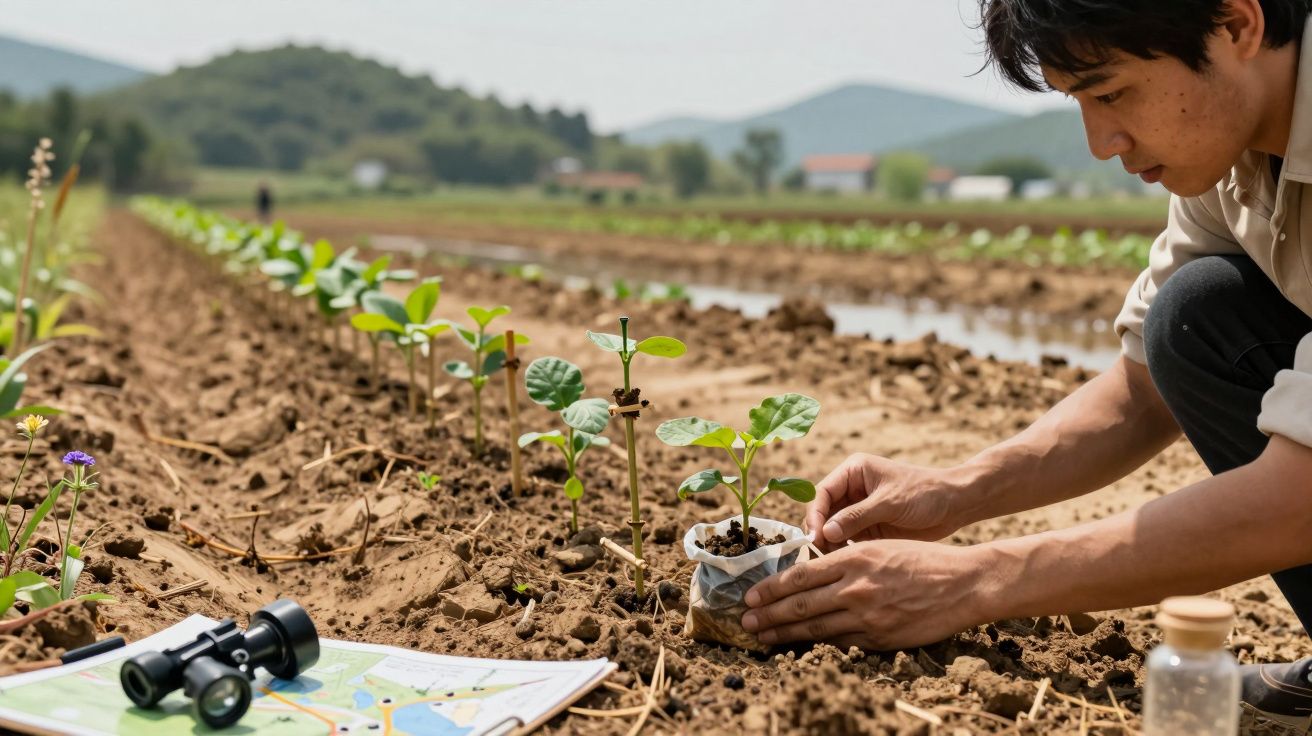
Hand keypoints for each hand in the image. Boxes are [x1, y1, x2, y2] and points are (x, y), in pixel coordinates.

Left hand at [740, 539, 986, 650]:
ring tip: (763, 638)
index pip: (800, 575)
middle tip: (745, 622)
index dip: (771, 589)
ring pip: (816, 628)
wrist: (964, 582)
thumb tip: (813, 570)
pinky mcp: (881, 637)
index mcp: (853, 558)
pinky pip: (842, 643)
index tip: (751, 596)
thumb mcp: (880, 547)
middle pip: (800, 605)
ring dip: (784, 635)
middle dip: (768, 615)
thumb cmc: (924, 559)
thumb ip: (847, 559)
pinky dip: (819, 646)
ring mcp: (868, 615)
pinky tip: (801, 648)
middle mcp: (855, 587)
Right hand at [806, 453, 971, 551]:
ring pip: (833, 529)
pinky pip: (848, 541)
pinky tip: (848, 563)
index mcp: (854, 472)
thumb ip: (857, 516)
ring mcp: (859, 510)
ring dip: (831, 545)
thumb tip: (826, 533)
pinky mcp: (868, 528)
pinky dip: (844, 552)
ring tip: (835, 562)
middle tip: (822, 554)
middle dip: (821, 532)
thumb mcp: (890, 502)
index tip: (815, 536)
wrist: (955, 505)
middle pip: (824, 512)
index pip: (822, 493)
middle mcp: (852, 490)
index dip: (815, 514)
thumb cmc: (925, 493)